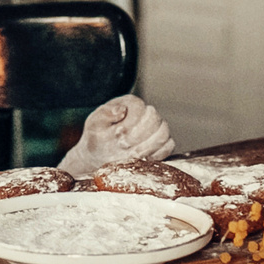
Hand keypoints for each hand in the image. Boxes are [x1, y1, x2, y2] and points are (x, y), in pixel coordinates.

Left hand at [59, 96, 173, 173]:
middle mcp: (145, 113)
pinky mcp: (161, 144)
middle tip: (123, 146)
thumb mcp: (94, 125)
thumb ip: (104, 114)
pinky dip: (157, 154)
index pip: (139, 107)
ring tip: (133, 154)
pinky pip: (168, 147)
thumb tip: (121, 110)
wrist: (100, 156)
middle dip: (138, 135)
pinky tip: (142, 159)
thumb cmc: (97, 138)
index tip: (117, 135)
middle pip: (154, 118)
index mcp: (129, 104)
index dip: (130, 122)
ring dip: (148, 146)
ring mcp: (155, 129)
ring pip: (164, 132)